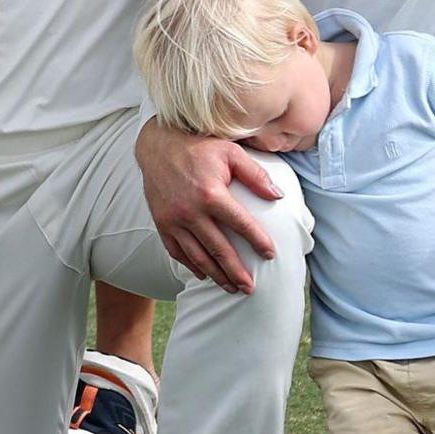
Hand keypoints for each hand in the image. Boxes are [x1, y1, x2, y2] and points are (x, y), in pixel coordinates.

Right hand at [136, 118, 288, 291]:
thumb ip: (255, 175)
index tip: (270, 255)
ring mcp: (173, 220)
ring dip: (215, 274)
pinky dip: (190, 265)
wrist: (157, 145)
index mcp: (211, 194)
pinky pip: (176, 250)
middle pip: (218, 248)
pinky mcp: (161, 222)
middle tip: (250, 288)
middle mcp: (190, 211)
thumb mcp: (230, 152)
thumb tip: (278, 196)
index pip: (241, 224)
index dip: (258, 241)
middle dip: (236, 271)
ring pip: (197, 255)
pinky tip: (203, 274)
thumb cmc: (198, 148)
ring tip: (231, 288)